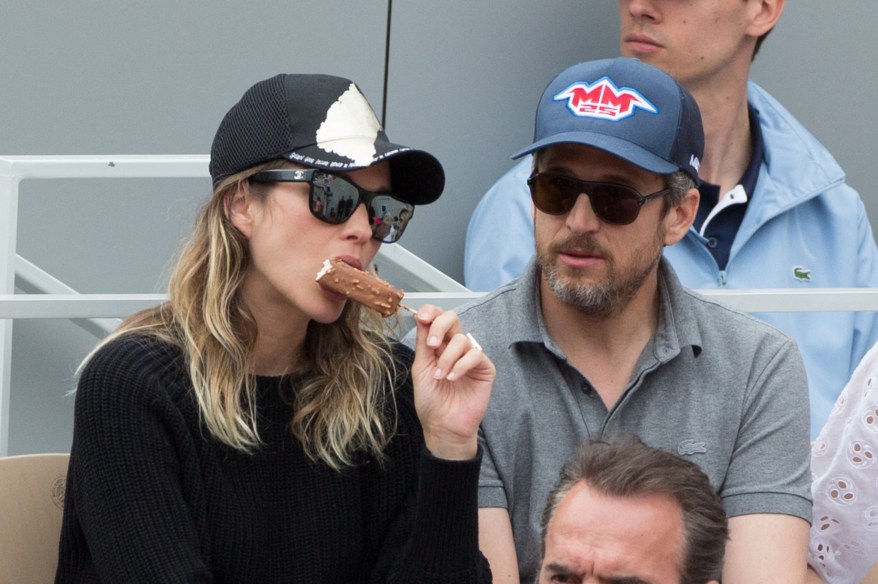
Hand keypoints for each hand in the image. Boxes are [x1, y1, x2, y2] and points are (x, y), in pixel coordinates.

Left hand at [411, 305, 494, 459]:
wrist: (443, 426)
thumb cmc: (431, 400)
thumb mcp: (421, 368)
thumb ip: (423, 343)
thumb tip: (421, 317)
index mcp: (438, 345)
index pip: (437, 318)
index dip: (431, 312)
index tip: (422, 317)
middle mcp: (455, 347)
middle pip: (452, 319)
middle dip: (440, 327)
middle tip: (432, 346)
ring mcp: (470, 357)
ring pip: (462, 339)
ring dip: (447, 358)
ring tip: (441, 377)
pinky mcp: (484, 369)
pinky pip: (475, 355)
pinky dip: (461, 365)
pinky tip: (452, 378)